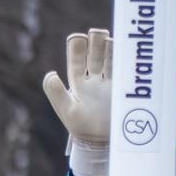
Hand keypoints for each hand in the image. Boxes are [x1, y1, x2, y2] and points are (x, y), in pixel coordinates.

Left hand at [43, 29, 112, 175]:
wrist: (101, 142)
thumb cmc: (81, 127)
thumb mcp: (66, 110)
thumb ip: (56, 92)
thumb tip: (50, 73)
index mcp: (77, 81)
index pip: (76, 58)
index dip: (77, 47)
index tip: (78, 38)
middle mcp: (93, 78)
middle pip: (94, 53)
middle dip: (95, 42)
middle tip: (97, 33)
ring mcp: (108, 81)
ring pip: (109, 57)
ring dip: (109, 46)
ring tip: (109, 38)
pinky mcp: (121, 87)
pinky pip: (123, 68)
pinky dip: (123, 58)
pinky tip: (125, 49)